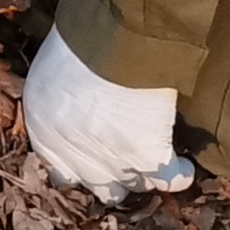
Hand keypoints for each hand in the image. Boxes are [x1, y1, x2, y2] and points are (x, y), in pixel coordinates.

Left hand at [20, 26, 193, 200]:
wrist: (109, 41)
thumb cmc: (75, 45)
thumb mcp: (49, 77)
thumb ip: (56, 106)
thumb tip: (71, 111)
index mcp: (46, 137)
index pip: (61, 174)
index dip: (81, 167)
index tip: (94, 156)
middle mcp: (77, 159)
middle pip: (102, 187)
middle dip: (114, 177)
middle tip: (127, 157)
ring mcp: (115, 163)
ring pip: (136, 186)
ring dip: (146, 174)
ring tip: (157, 158)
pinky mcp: (149, 158)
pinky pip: (171, 181)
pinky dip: (180, 174)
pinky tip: (183, 165)